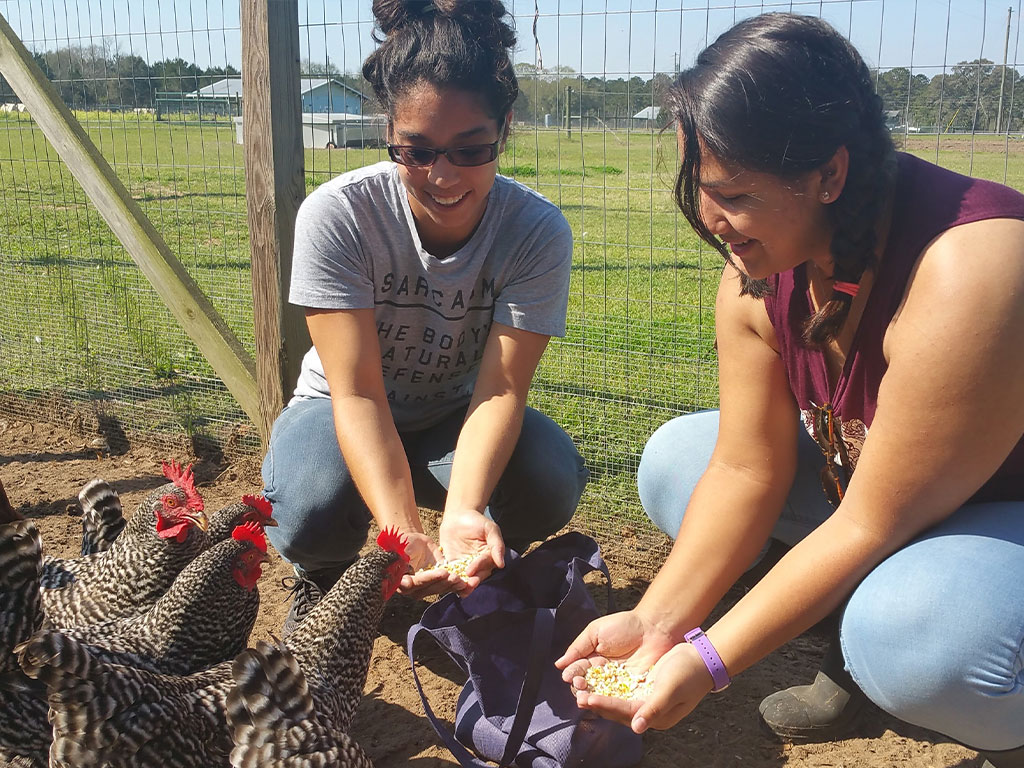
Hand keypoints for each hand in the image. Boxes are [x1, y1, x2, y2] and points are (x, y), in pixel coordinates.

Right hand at [397, 531, 465, 598]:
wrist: (413, 542)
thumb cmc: (404, 544)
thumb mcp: (401, 550)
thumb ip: (401, 563)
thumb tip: (404, 582)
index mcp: (402, 582)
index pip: (416, 582)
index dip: (428, 578)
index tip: (441, 572)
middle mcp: (414, 589)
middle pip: (428, 588)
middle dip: (441, 581)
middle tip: (452, 574)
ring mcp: (426, 588)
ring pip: (439, 589)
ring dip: (450, 585)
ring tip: (459, 578)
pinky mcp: (438, 584)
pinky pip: (447, 587)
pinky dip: (455, 586)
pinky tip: (464, 583)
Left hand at [438, 507, 505, 595]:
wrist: (458, 516)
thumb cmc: (476, 521)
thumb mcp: (489, 529)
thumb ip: (496, 545)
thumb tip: (501, 564)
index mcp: (489, 556)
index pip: (485, 563)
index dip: (478, 567)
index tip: (470, 572)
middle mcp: (478, 564)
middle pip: (476, 575)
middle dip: (471, 581)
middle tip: (464, 585)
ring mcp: (465, 565)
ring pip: (464, 578)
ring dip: (461, 584)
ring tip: (456, 588)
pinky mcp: (453, 565)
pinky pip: (451, 573)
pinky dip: (448, 579)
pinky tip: (444, 583)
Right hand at [554, 609, 678, 731]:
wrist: (654, 628)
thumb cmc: (625, 626)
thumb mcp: (595, 632)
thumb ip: (578, 647)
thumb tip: (559, 664)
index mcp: (592, 661)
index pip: (578, 672)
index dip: (573, 675)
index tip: (570, 677)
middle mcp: (603, 676)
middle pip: (587, 688)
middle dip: (580, 689)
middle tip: (579, 688)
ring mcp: (618, 686)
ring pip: (601, 697)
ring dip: (592, 699)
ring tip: (587, 699)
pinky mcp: (633, 693)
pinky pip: (619, 701)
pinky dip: (610, 704)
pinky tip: (604, 704)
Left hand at [571, 641, 714, 733]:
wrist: (701, 658)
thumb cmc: (689, 673)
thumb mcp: (671, 689)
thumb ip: (653, 709)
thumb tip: (637, 728)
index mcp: (657, 717)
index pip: (625, 713)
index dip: (605, 706)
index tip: (587, 699)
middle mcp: (650, 712)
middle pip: (618, 711)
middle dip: (598, 704)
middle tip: (578, 697)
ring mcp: (647, 701)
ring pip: (618, 702)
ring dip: (601, 697)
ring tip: (583, 692)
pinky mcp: (645, 689)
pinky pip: (623, 692)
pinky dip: (610, 688)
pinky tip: (597, 683)